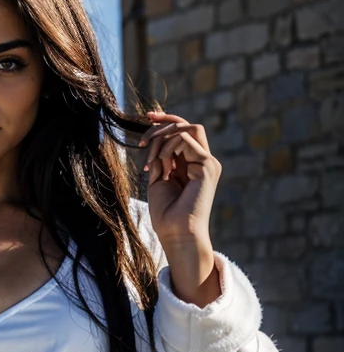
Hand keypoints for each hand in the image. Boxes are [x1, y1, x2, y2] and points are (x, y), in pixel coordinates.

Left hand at [139, 110, 222, 246]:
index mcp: (191, 164)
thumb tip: (155, 139)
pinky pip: (184, 140)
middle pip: (186, 124)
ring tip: (152, 162)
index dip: (165, 120)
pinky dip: (167, 148)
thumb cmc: (166, 213)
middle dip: (162, 124)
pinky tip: (162, 167)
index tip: (147, 118)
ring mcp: (207, 163)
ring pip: (186, 128)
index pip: (182, 131)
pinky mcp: (208, 166)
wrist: (176, 233)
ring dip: (162, 139)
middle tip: (143, 142)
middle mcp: (203, 160)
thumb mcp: (158, 179)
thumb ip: (159, 158)